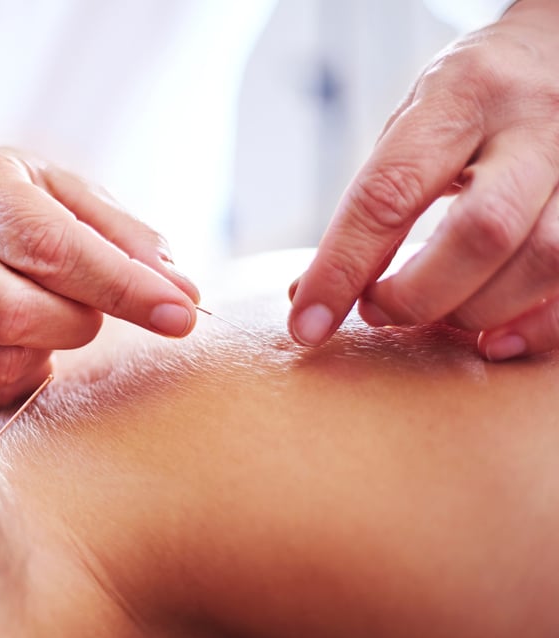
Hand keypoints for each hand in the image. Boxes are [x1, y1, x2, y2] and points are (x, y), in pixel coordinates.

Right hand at [0, 147, 199, 406]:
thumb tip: (183, 295)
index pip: (49, 247)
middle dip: (76, 324)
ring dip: (48, 351)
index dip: (121, 287)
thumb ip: (128, 240)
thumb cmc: (20, 203)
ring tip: (52, 317)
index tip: (180, 314)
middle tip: (93, 310)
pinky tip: (27, 342)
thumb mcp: (73, 195)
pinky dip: (23, 376)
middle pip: (10, 313)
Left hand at [288, 0, 558, 360]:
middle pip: (481, 232)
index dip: (341, 268)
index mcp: (462, 95)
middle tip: (379, 311)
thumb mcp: (418, 120)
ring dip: (474, 312)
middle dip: (417, 295)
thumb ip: (375, 199)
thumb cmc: (477, 98)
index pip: (389, 192)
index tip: (307, 322)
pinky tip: (491, 338)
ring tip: (436, 316)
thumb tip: (308, 293)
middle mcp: (533, 122)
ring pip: (542, 261)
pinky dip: (535, 327)